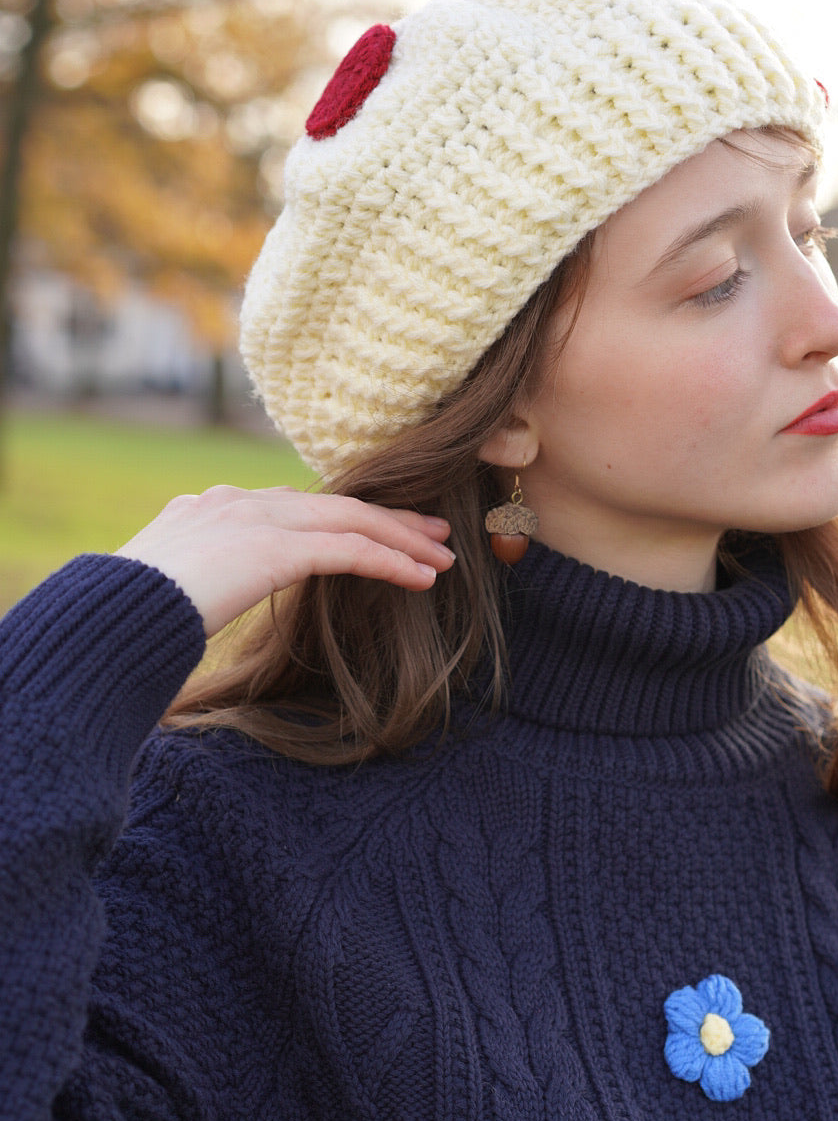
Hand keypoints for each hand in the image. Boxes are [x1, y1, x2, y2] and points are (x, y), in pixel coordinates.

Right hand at [114, 485, 455, 636]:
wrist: (111, 614)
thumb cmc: (128, 618)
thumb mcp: (168, 592)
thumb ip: (200, 584)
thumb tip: (204, 604)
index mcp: (210, 508)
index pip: (292, 504)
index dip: (339, 516)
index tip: (373, 529)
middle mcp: (237, 502)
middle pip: (332, 502)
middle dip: (387, 517)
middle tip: (432, 530)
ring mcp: (256, 519)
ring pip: (351, 520)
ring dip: (403, 539)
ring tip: (443, 557)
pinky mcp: (275, 548)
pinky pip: (350, 551)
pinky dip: (391, 562)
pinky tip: (423, 577)